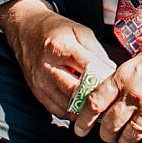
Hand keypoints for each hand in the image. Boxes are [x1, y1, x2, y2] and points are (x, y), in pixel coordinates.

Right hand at [0, 0, 108, 118]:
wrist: (25, 31)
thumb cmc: (54, 30)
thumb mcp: (79, 31)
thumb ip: (96, 51)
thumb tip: (111, 72)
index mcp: (60, 47)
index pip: (87, 69)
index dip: (104, 78)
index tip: (116, 83)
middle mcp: (47, 67)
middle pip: (76, 91)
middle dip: (95, 97)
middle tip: (110, 100)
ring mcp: (40, 82)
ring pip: (67, 105)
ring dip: (85, 109)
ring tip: (99, 107)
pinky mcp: (37, 92)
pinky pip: (57, 110)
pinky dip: (72, 112)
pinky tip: (82, 108)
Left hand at [77, 24, 141, 142]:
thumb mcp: (139, 60)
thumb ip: (122, 79)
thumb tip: (107, 96)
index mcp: (124, 76)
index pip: (95, 102)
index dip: (84, 119)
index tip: (80, 128)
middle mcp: (136, 93)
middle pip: (110, 124)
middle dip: (105, 134)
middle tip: (106, 135)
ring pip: (129, 136)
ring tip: (123, 141)